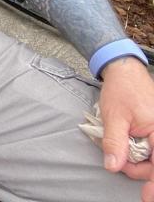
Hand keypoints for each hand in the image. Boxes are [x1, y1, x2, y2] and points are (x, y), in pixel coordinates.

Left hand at [98, 57, 153, 201]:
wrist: (125, 72)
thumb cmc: (122, 90)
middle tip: (117, 163)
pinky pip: (150, 151)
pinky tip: (126, 147)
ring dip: (136, 162)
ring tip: (118, 150)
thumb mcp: (113, 117)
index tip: (147, 197)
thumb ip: (114, 142)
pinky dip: (138, 154)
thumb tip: (113, 166)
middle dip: (136, 169)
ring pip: (152, 160)